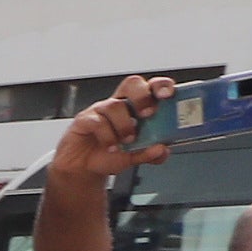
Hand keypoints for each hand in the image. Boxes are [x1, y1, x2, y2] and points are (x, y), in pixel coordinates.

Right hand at [49, 74, 177, 188]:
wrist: (83, 167)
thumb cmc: (109, 155)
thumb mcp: (136, 157)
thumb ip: (152, 155)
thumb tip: (162, 150)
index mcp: (136, 107)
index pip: (150, 87)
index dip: (161, 86)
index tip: (168, 95)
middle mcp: (119, 104)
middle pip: (132, 83)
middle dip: (143, 97)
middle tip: (148, 114)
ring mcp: (101, 110)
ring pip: (115, 105)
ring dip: (124, 125)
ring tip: (127, 141)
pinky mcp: (84, 120)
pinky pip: (97, 121)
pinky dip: (107, 136)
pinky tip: (111, 147)